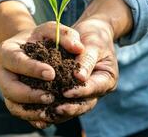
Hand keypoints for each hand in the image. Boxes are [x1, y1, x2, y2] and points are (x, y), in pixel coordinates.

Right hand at [0, 21, 83, 128]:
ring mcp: (6, 87)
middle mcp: (2, 72)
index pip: (16, 61)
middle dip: (30, 95)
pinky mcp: (13, 99)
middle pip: (10, 89)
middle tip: (51, 97)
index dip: (33, 69)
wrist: (28, 46)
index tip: (52, 74)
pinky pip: (19, 112)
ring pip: (13, 105)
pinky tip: (48, 119)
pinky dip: (32, 117)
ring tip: (50, 110)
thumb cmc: (40, 37)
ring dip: (31, 111)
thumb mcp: (51, 30)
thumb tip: (79, 49)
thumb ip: (65, 34)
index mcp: (6, 52)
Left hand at [54, 0, 132, 117]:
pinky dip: (52, 107)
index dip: (80, 91)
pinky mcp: (74, 91)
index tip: (66, 92)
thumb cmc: (94, 36)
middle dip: (70, 108)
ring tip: (44, 115)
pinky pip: (64, 102)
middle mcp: (97, 90)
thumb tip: (80, 78)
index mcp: (107, 79)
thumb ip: (86, 60)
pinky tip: (40, 114)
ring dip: (60, 113)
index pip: (94, 88)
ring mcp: (86, 93)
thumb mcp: (93, 45)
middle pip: (85, 104)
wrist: (91, 33)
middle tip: (54, 110)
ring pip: (74, 107)